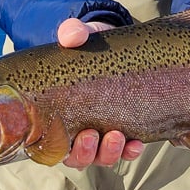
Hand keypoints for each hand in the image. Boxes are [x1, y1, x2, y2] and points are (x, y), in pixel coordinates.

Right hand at [56, 18, 144, 167]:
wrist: (117, 44)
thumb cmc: (91, 45)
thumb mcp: (82, 35)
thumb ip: (73, 32)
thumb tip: (70, 37)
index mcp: (60, 113)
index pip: (52, 143)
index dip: (59, 149)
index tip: (68, 138)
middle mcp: (80, 128)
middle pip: (78, 157)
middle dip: (86, 153)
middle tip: (92, 136)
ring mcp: (104, 131)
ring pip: (102, 157)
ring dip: (109, 153)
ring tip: (118, 137)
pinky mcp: (127, 128)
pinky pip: (127, 151)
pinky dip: (131, 151)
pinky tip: (137, 143)